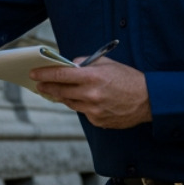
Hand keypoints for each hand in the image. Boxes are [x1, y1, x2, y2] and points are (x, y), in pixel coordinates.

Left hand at [29, 57, 151, 129]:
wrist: (148, 100)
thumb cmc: (128, 79)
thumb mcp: (107, 63)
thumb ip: (86, 63)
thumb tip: (69, 64)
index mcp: (93, 77)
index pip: (61, 74)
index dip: (45, 74)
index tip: (34, 74)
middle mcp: (91, 95)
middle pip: (61, 91)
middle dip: (47, 86)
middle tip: (39, 84)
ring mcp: (94, 110)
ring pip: (69, 103)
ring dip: (61, 96)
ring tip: (54, 91)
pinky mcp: (97, 121)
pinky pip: (83, 111)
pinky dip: (80, 105)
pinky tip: (82, 99)